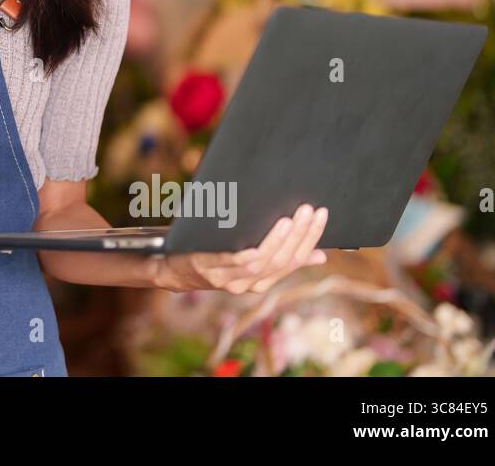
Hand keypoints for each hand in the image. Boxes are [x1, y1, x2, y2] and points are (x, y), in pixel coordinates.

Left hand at [157, 203, 328, 294]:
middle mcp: (248, 284)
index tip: (321, 215)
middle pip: (281, 261)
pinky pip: (231, 264)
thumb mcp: (250, 260)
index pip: (294, 260)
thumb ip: (280, 258)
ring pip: (260, 263)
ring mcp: (228, 278)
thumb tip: (319, 255)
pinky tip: (256, 245)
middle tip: (308, 210)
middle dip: (299, 235)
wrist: (174, 270)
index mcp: (262, 281)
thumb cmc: (215, 257)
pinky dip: (247, 256)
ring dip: (277, 242)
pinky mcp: (208, 269)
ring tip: (288, 220)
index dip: (310, 238)